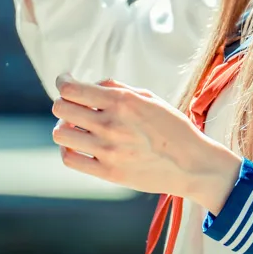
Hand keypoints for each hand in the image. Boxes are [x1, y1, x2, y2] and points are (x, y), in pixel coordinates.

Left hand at [50, 73, 242, 212]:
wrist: (192, 164)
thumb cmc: (172, 127)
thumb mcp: (149, 97)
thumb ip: (117, 88)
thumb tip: (91, 84)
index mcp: (121, 101)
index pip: (71, 88)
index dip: (62, 82)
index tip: (65, 81)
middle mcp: (110, 124)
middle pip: (61, 108)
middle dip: (63, 102)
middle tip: (73, 105)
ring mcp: (107, 150)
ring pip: (60, 133)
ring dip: (65, 126)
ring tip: (77, 127)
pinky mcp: (107, 172)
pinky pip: (70, 158)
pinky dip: (69, 149)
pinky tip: (79, 145)